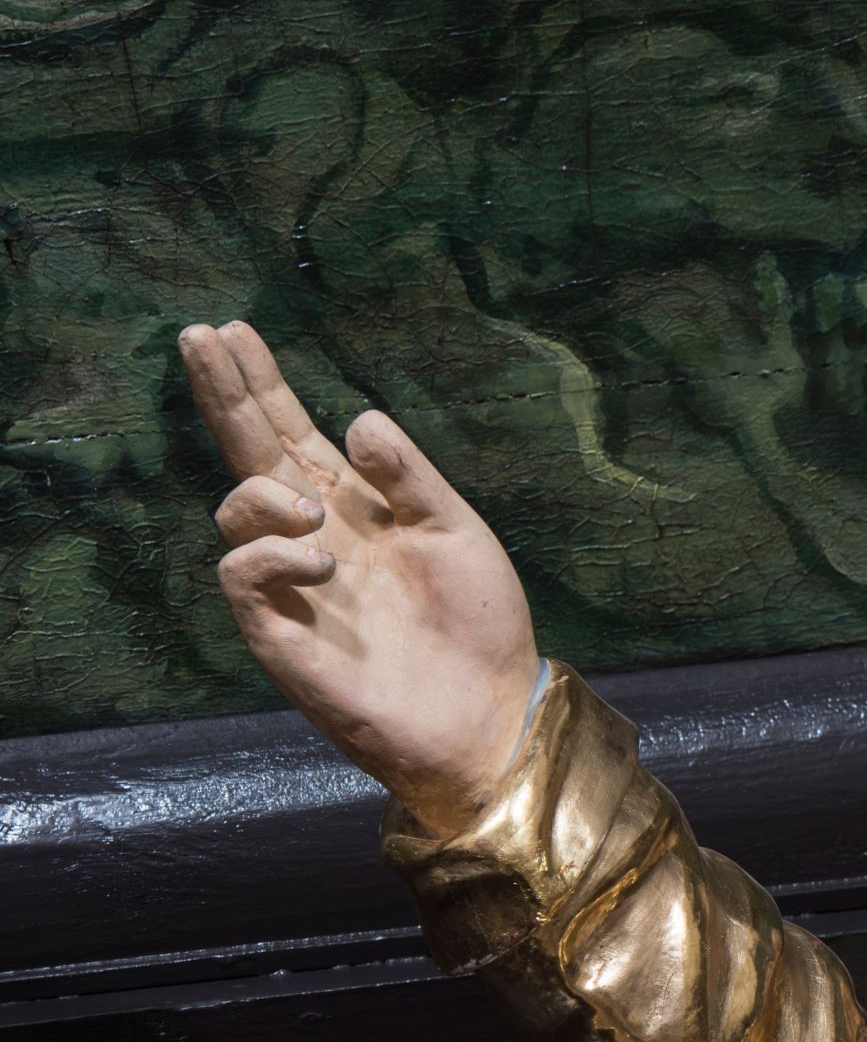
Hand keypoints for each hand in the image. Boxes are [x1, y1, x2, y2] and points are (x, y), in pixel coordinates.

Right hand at [181, 321, 541, 833]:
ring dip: (264, 494)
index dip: (263, 385)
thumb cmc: (479, 626)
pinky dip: (272, 555)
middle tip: (200, 336)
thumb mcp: (456, 532)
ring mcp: (292, 586)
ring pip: (235, 512)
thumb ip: (408, 477)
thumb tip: (357, 418)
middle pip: (250, 454)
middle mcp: (314, 539)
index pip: (292, 434)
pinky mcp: (280, 634)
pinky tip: (320, 559)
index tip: (233, 330)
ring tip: (313, 513)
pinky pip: (241, 576)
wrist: (491, 711)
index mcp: (356, 509)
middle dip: (224, 394)